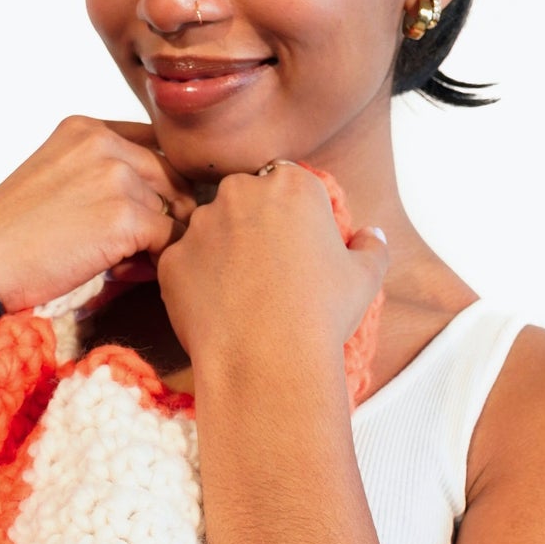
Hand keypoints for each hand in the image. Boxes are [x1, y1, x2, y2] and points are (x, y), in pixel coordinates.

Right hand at [0, 116, 197, 317]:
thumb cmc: (11, 235)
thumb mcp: (55, 177)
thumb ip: (101, 171)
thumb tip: (165, 196)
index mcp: (85, 128)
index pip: (154, 144)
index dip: (157, 182)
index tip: (145, 209)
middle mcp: (104, 143)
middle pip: (172, 175)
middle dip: (165, 211)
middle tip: (134, 245)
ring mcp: (116, 177)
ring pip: (174, 209)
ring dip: (158, 239)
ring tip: (119, 260)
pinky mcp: (125, 217)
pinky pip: (169, 240)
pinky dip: (153, 261)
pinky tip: (118, 271)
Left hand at [155, 161, 387, 370]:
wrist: (267, 359)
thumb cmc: (322, 314)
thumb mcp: (365, 278)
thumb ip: (372, 246)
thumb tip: (371, 234)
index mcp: (292, 185)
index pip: (288, 184)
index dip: (292, 215)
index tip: (297, 246)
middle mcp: (241, 192)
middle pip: (245, 198)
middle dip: (253, 224)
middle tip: (269, 269)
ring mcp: (201, 223)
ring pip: (211, 229)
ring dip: (222, 250)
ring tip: (242, 294)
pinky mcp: (172, 257)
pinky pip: (184, 263)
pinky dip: (196, 281)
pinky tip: (218, 310)